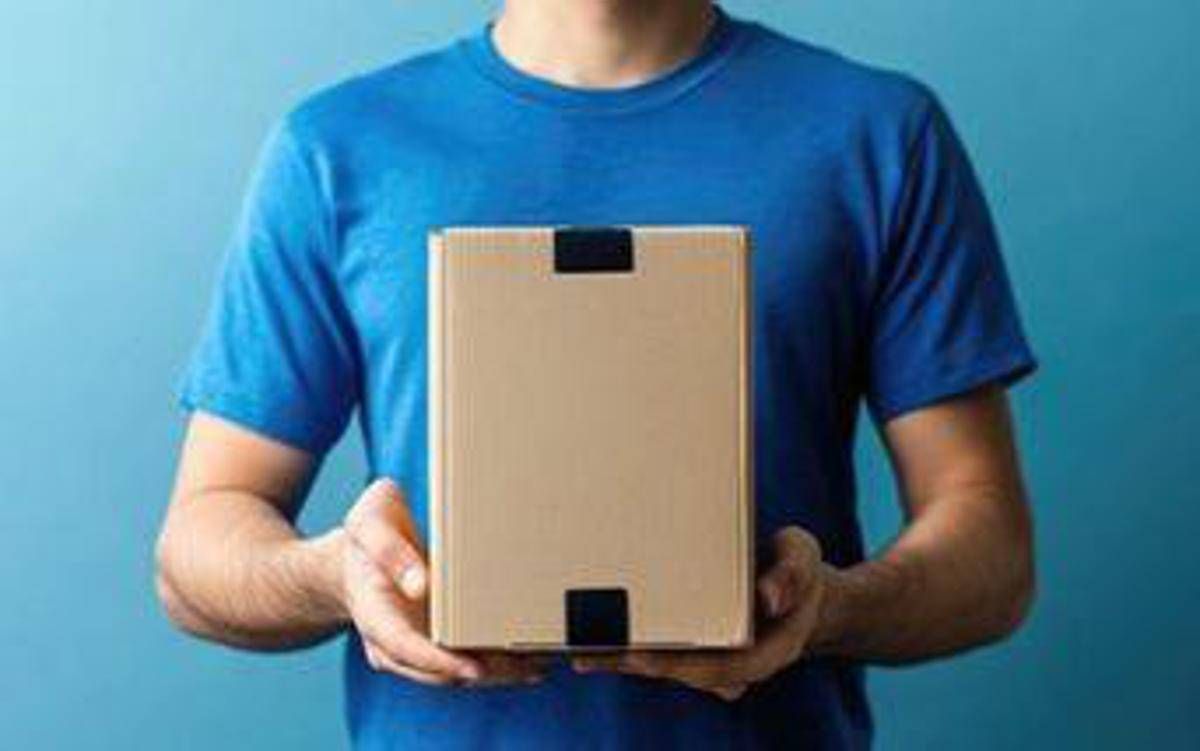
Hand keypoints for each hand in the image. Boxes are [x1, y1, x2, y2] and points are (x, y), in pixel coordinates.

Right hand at [340, 478, 546, 686]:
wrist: (358, 555)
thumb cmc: (367, 535)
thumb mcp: (367, 523)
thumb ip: (388, 547)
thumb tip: (419, 584)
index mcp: (372, 612)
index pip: (402, 647)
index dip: (437, 660)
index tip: (472, 666)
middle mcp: (392, 641)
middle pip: (437, 671)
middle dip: (483, 672)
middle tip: (527, 664)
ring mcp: (415, 646)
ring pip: (455, 674)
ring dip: (497, 674)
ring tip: (539, 663)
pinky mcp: (435, 643)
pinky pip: (464, 662)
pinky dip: (496, 664)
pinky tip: (529, 657)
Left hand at [571, 526, 829, 700]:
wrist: (794, 590)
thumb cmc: (794, 569)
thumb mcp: (803, 558)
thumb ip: (792, 574)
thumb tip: (769, 597)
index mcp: (764, 652)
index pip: (718, 669)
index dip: (677, 665)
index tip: (640, 656)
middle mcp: (731, 663)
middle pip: (676, 671)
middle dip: (630, 663)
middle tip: (588, 649)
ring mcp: (707, 658)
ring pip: (657, 665)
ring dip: (615, 659)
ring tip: (572, 644)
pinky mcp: (687, 645)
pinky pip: (652, 650)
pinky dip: (619, 646)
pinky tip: (581, 637)